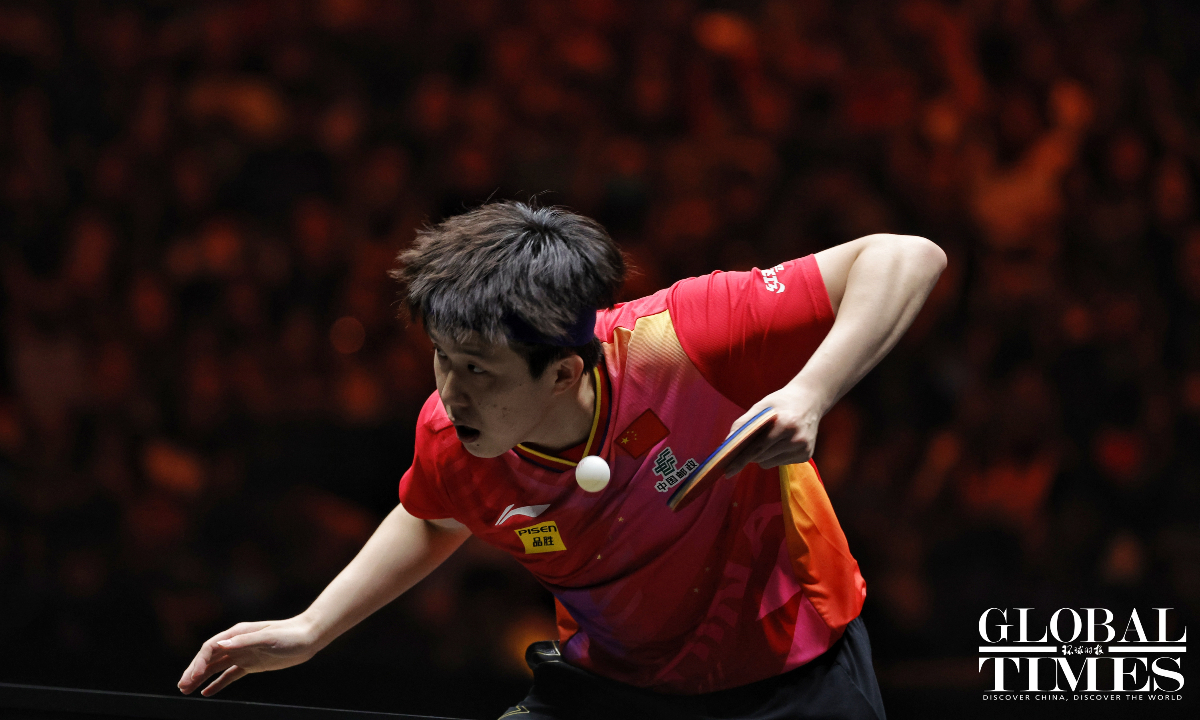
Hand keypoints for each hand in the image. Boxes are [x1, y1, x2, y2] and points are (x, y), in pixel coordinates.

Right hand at [177, 617, 322, 695]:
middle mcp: (237, 643)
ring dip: (201, 678)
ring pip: (216, 667)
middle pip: (209, 658)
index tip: (192, 677)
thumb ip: (244, 641)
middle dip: (194, 671)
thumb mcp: (268, 637)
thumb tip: (220, 645)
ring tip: (186, 690)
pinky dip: (218, 683)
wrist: (309, 637)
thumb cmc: (290, 634)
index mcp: (238, 633)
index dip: (199, 662)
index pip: (211, 647)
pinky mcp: (252, 664)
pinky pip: (230, 674)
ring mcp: (244, 653)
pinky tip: (206, 693)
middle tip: (182, 687)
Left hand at [723, 382, 824, 477]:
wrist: (810, 400)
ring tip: (771, 438)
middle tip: (752, 440)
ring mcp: (803, 449)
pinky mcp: (806, 456)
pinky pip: (779, 463)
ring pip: (768, 463)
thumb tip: (726, 443)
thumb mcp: (761, 407)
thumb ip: (743, 424)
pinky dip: (775, 456)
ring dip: (763, 455)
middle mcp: (796, 439)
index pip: (757, 448)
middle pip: (761, 458)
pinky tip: (782, 442)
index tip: (727, 471)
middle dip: (750, 453)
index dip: (741, 460)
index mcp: (785, 424)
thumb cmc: (781, 403)